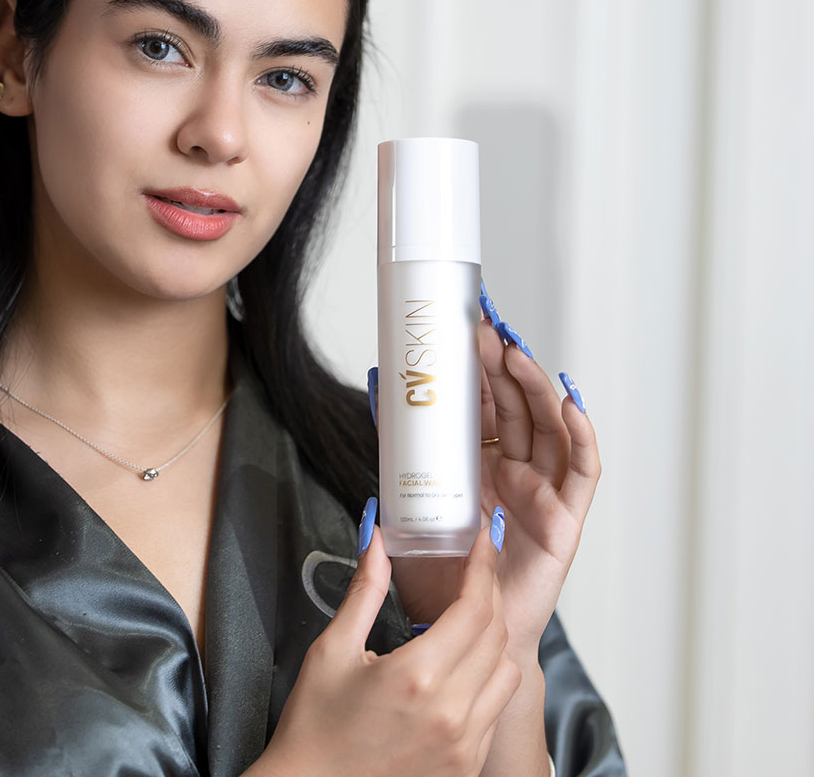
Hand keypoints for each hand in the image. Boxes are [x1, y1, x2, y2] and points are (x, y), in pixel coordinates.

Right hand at [248, 511, 520, 776]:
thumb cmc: (314, 728)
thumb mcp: (332, 649)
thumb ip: (364, 590)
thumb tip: (375, 539)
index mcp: (417, 677)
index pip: (475, 607)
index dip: (484, 566)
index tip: (485, 540)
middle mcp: (451, 713)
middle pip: (497, 634)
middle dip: (489, 592)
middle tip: (474, 569)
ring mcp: (464, 745)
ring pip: (508, 672)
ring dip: (494, 637)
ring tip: (467, 618)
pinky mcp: (466, 767)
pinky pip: (496, 709)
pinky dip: (488, 678)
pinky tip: (460, 665)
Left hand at [386, 284, 601, 662]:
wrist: (461, 629)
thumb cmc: (439, 573)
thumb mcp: (412, 501)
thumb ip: (400, 452)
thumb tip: (378, 393)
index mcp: (481, 462)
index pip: (486, 403)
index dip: (478, 367)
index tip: (463, 330)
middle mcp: (516, 468)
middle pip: (517, 405)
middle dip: (500, 366)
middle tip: (481, 333)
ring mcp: (543, 489)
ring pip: (548, 426)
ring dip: (535, 387)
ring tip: (513, 355)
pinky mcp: (565, 517)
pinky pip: (582, 470)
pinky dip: (581, 435)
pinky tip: (571, 404)